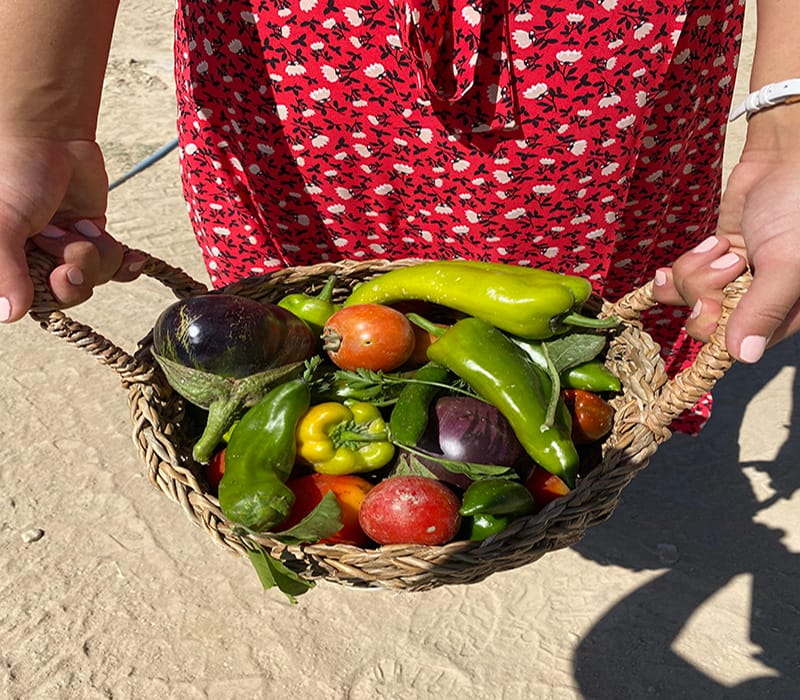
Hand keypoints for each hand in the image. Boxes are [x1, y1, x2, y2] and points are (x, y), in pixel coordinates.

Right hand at [0, 135, 141, 322]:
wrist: (49, 137)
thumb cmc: (15, 175)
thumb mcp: (2, 223)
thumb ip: (5, 269)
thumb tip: (10, 314)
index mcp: (8, 264)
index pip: (34, 302)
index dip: (53, 292)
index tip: (58, 271)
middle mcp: (35, 262)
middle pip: (70, 294)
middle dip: (78, 269)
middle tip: (68, 242)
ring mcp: (67, 251)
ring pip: (97, 277)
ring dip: (96, 251)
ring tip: (78, 225)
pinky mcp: (94, 239)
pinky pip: (115, 267)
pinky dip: (125, 263)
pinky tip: (136, 259)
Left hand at [653, 144, 799, 363]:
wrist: (784, 159)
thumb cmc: (798, 209)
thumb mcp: (790, 262)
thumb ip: (765, 309)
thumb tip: (743, 356)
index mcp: (789, 314)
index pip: (740, 345)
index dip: (718, 329)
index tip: (713, 304)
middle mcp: (760, 304)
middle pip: (708, 325)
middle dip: (706, 292)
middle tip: (731, 262)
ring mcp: (733, 285)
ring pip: (690, 301)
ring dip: (696, 272)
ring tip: (722, 246)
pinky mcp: (712, 265)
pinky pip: (681, 282)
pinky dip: (684, 266)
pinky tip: (705, 246)